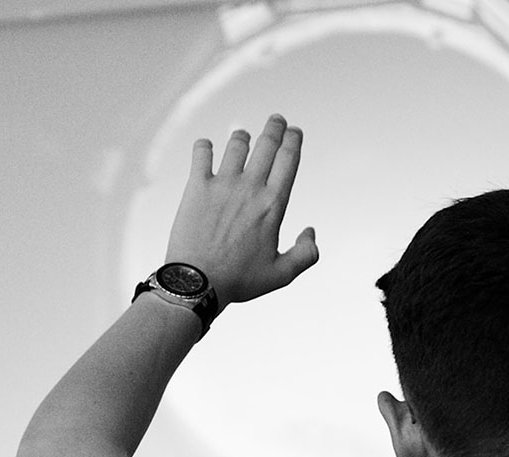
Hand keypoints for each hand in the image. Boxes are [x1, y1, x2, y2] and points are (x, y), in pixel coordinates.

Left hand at [165, 114, 318, 310]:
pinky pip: (202, 152)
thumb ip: (306, 254)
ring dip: (242, 137)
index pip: (288, 159)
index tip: (294, 132)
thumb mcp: (282, 275)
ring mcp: (223, 184)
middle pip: (267, 143)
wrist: (197, 283)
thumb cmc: (239, 282)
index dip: (293, 140)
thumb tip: (311, 231)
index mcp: (274, 205)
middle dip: (274, 127)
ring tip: (242, 136)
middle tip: (276, 120)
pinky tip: (206, 148)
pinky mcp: (197, 187)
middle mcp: (250, 188)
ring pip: (237, 144)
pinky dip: (205, 146)